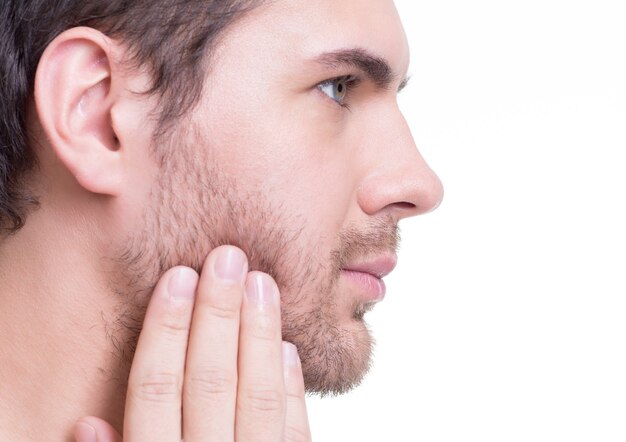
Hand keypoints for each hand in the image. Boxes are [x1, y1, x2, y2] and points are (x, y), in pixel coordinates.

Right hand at [74, 245, 310, 440]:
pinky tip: (289, 348)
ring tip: (263, 283)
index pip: (157, 389)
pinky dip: (293, 390)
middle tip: (229, 258)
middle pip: (210, 383)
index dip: (168, 329)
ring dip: (260, 338)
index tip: (179, 277)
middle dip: (218, 316)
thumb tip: (85, 421)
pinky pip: (295, 435)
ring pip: (258, 399)